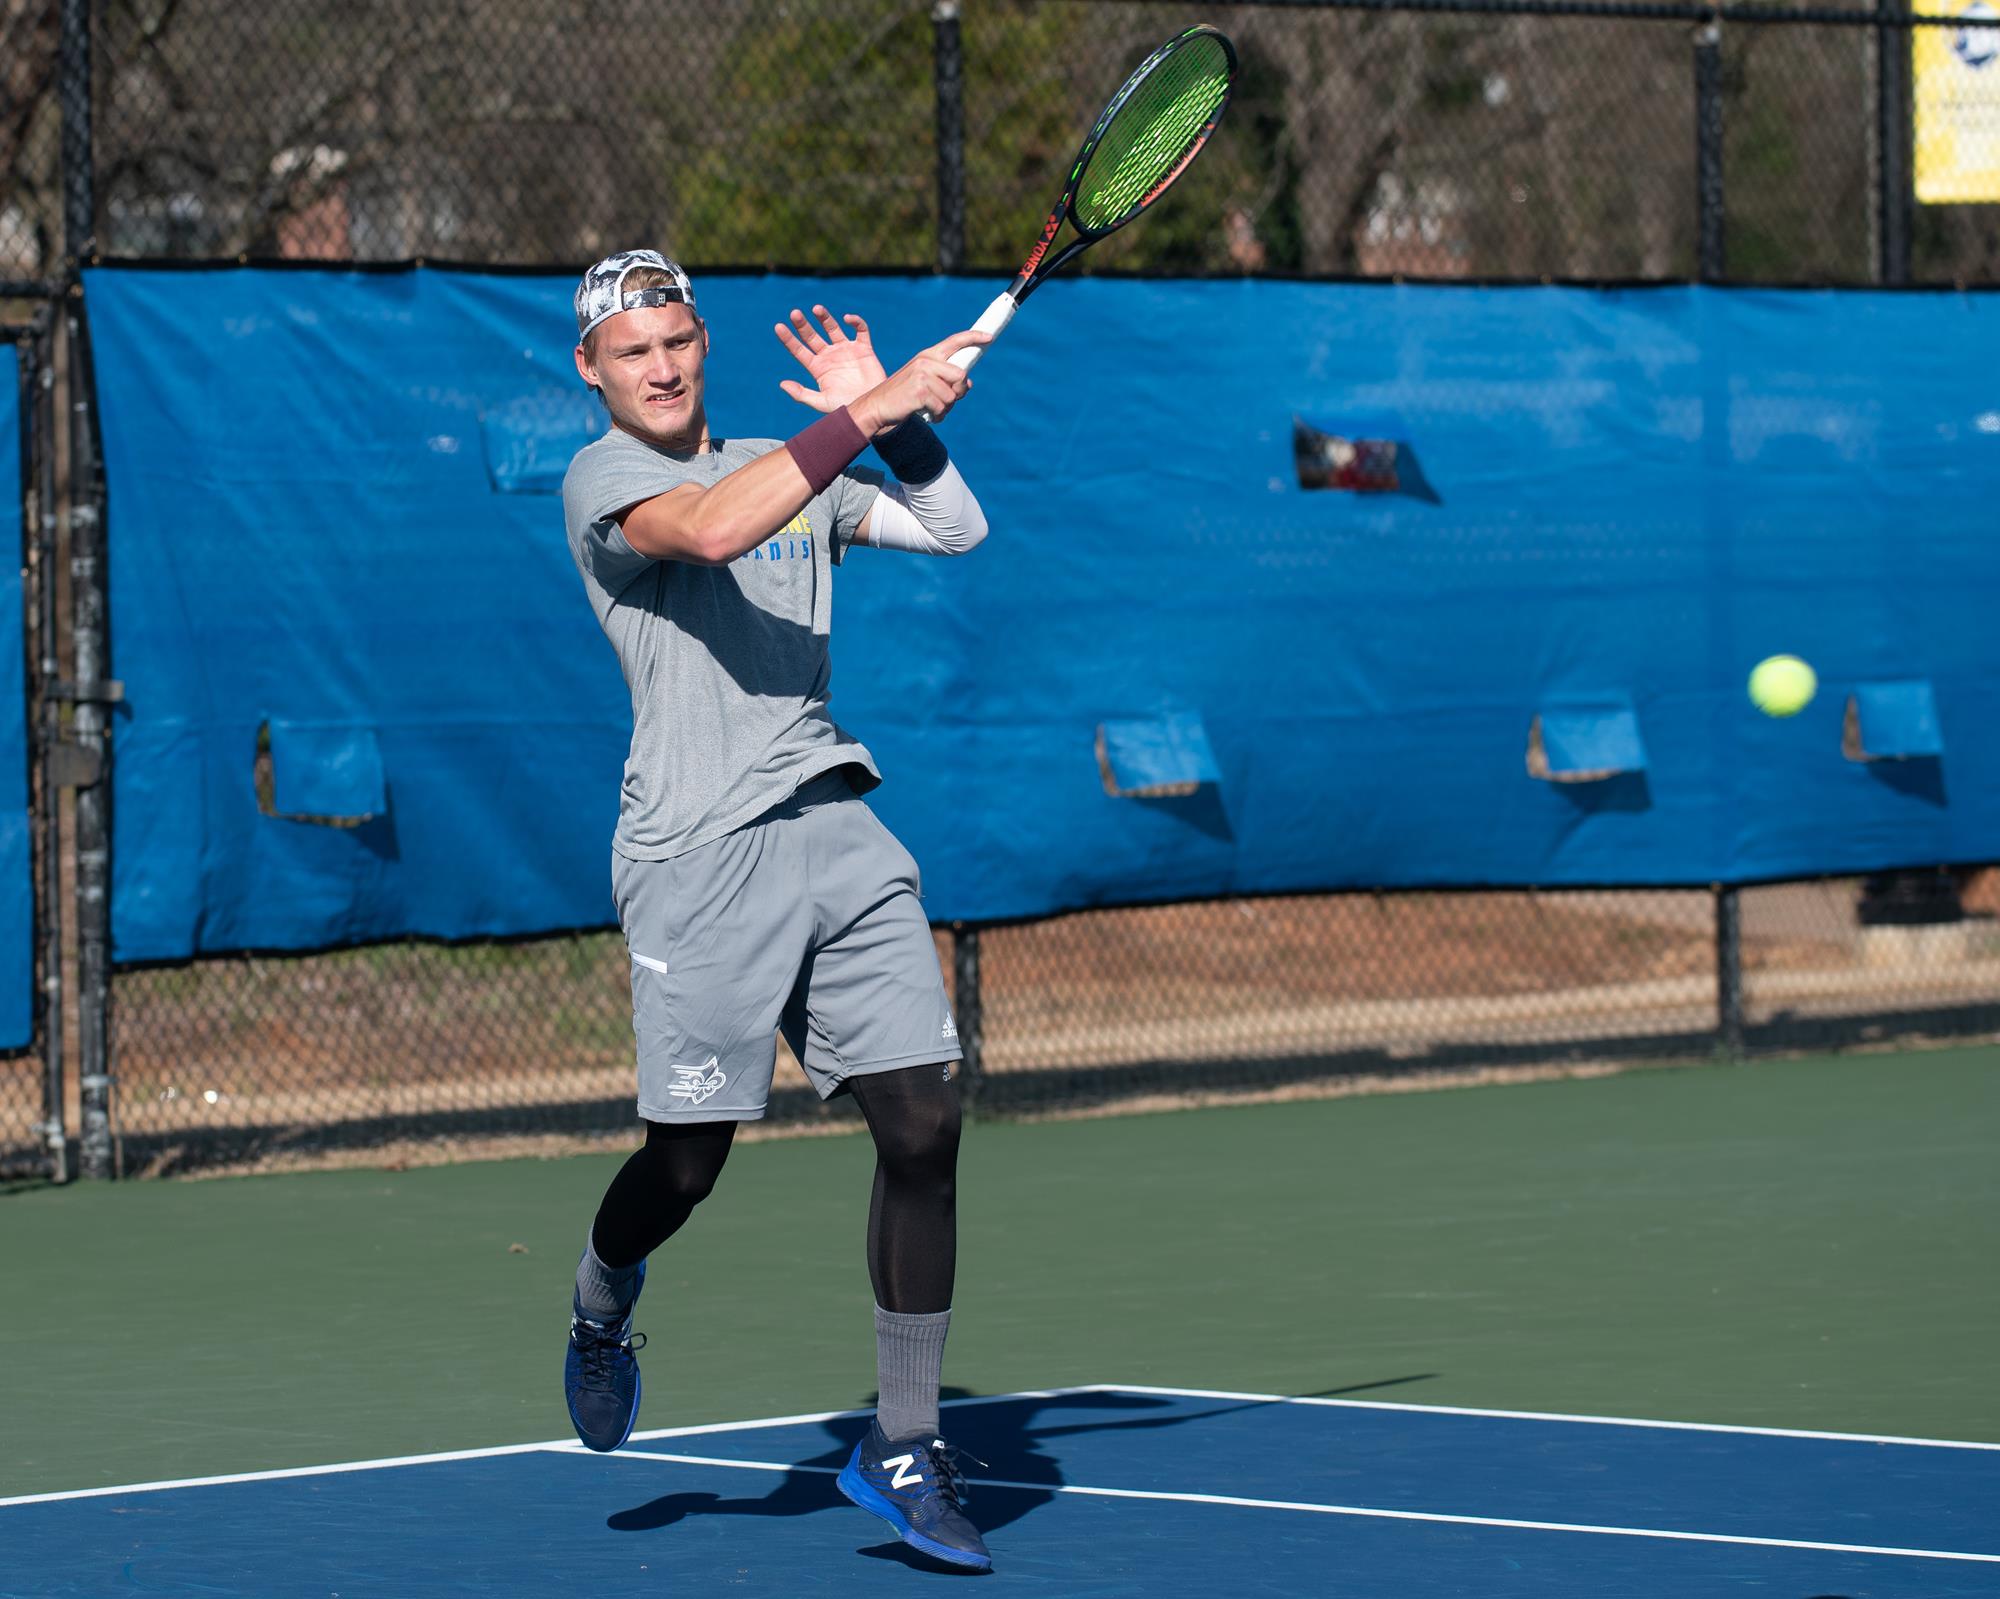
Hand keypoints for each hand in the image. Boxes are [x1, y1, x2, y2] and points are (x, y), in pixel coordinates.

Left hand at [774, 305, 887, 412]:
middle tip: (794, 313)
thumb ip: (802, 394)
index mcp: (818, 368)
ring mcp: (846, 351)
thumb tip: (782, 383)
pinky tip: (848, 319)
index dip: (789, 339)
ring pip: (833, 328)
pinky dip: (856, 322)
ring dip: (824, 318)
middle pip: (812, 336)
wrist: (873, 408)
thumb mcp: (821, 402)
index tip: (778, 327)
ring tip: (816, 308)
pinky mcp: (864, 349)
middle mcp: (830, 356)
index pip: (799, 350)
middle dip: (803, 325)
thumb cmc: (846, 407)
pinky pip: (860, 330)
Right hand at [850, 329, 992, 432]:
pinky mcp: (920, 390)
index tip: (989, 338)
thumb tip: (968, 384)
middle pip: (961, 375)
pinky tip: (928, 415)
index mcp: (927, 355)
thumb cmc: (903, 397)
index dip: (973, 338)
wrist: (877, 407)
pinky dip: (938, 416)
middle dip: (957, 392)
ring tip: (932, 409)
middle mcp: (926, 361)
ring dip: (946, 408)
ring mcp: (922, 374)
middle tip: (945, 401)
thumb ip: (946, 380)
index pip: (955, 341)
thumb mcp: (925, 383)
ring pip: (952, 395)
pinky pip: (942, 407)